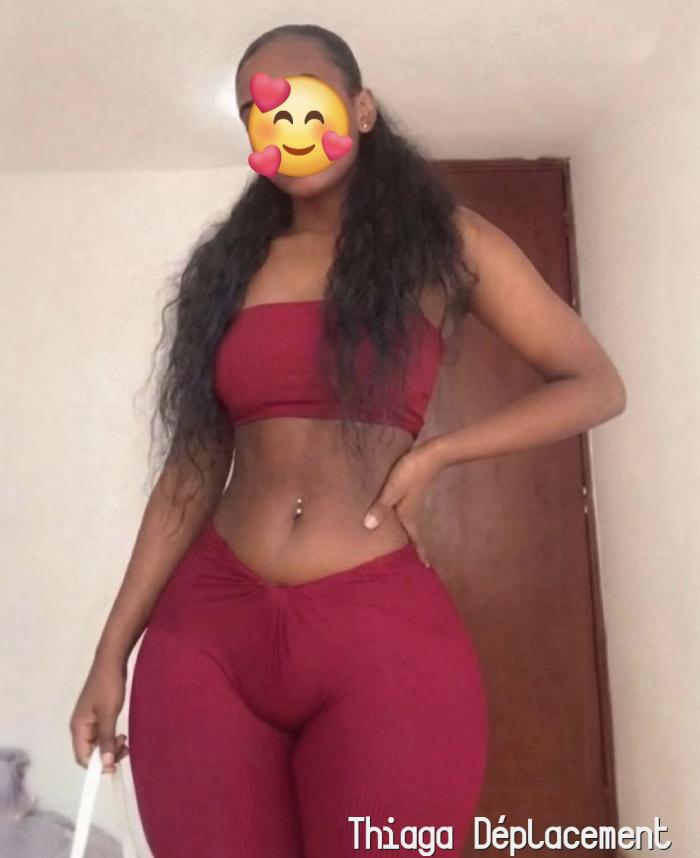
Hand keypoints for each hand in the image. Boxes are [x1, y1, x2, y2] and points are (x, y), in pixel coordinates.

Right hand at [69, 657, 129, 773]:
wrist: (111, 661)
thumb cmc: (109, 686)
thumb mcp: (109, 714)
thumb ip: (106, 739)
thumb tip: (105, 765)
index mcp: (78, 727)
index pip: (82, 757)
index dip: (96, 766)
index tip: (114, 766)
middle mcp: (80, 726)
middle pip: (89, 751)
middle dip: (106, 755)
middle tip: (124, 748)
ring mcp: (89, 719)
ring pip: (97, 742)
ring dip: (110, 746)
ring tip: (124, 740)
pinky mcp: (97, 714)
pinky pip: (102, 733)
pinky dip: (111, 737)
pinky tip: (121, 734)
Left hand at [363, 439, 443, 564]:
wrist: (430, 455)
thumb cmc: (411, 472)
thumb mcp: (393, 490)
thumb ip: (381, 507)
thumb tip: (368, 527)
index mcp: (408, 515)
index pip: (415, 538)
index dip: (420, 551)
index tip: (426, 565)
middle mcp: (412, 511)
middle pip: (412, 532)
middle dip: (413, 545)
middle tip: (411, 558)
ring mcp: (413, 501)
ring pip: (409, 522)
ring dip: (408, 531)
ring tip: (402, 540)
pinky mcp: (412, 492)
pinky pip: (407, 510)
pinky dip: (403, 518)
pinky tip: (397, 514)